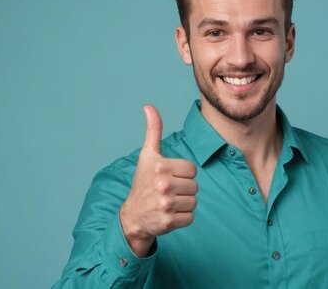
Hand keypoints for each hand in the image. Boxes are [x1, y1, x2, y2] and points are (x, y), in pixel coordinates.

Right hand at [120, 105, 197, 256]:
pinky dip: (183, 218)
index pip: (192, 169)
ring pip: (194, 201)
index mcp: (161, 166)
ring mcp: (166, 204)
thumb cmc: (143, 182)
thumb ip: (153, 130)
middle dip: (184, 189)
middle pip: (194, 186)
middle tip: (167, 191)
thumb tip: (149, 106)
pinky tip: (169, 214)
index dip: (183, 174)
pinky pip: (191, 217)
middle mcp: (163, 185)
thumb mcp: (147, 155)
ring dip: (184, 203)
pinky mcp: (169, 221)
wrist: (133, 216)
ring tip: (168, 202)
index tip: (169, 177)